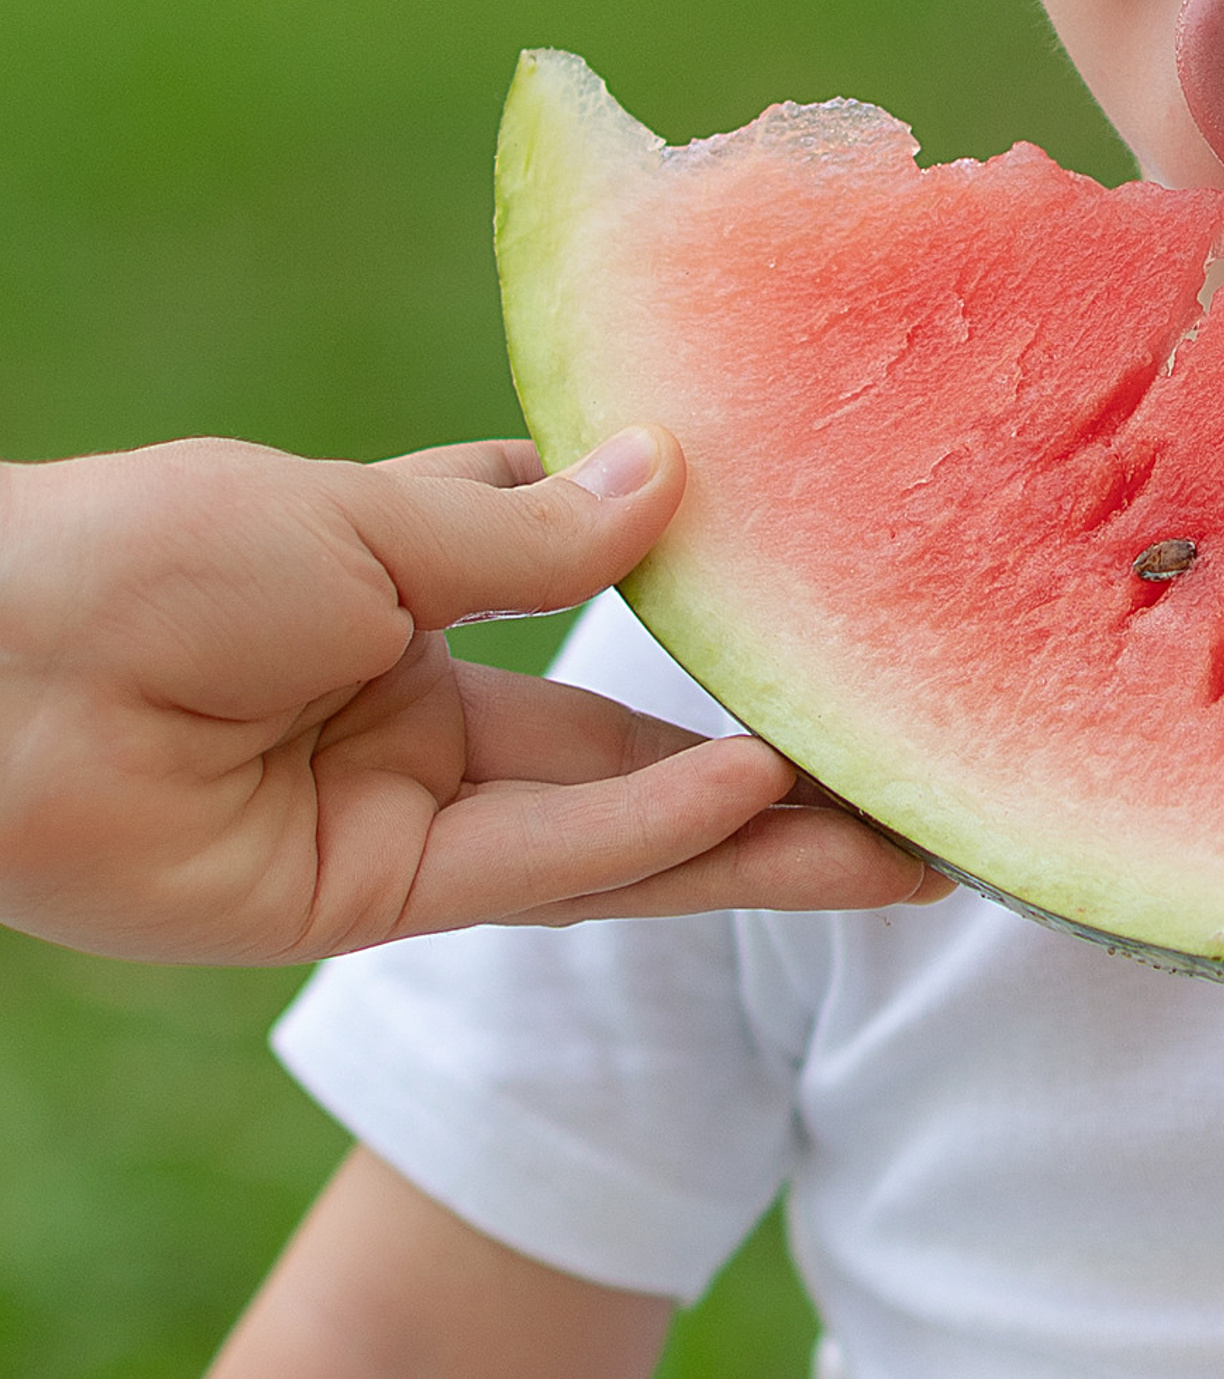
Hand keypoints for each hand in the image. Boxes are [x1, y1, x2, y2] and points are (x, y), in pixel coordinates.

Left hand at [0, 427, 949, 960]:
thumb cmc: (143, 552)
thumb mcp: (360, 519)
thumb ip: (523, 532)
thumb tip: (674, 475)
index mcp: (400, 591)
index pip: (584, 592)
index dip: (701, 597)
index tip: (830, 587)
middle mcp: (418, 711)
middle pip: (634, 747)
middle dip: (779, 763)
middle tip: (925, 770)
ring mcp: (401, 814)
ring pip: (615, 836)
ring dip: (758, 837)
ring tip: (906, 838)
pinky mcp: (373, 902)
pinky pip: (539, 867)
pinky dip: (649, 836)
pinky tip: (757, 799)